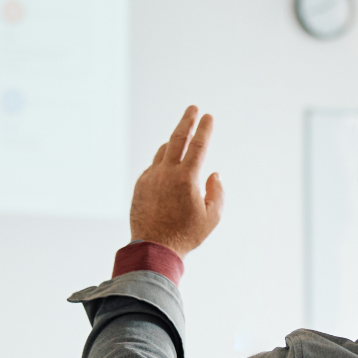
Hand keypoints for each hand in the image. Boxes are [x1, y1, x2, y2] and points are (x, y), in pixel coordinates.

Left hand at [128, 106, 222, 255]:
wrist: (154, 248)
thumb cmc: (186, 235)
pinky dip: (162, 162)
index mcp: (187, 178)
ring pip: (163, 152)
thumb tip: (214, 174)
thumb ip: (217, 192)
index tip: (208, 116)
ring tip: (182, 138)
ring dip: (174, 142)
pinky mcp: (140, 185)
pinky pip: (153, 167)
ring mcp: (151, 177)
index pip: (198, 145)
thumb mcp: (212, 217)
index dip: (205, 128)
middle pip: (177, 138)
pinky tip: (167, 165)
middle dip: (186, 120)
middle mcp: (167, 173)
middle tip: (192, 109)